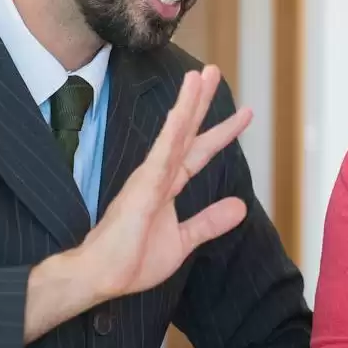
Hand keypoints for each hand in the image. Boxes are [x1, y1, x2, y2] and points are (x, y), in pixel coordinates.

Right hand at [76, 65, 251, 300]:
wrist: (102, 276)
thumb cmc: (133, 260)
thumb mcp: (182, 240)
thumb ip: (209, 222)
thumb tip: (240, 206)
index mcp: (166, 185)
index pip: (198, 152)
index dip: (221, 133)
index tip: (244, 113)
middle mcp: (158, 174)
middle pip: (186, 132)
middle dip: (201, 102)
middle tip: (214, 71)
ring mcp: (149, 177)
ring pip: (173, 134)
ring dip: (188, 104)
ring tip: (200, 76)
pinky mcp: (142, 187)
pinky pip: (162, 154)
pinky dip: (173, 131)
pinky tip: (183, 111)